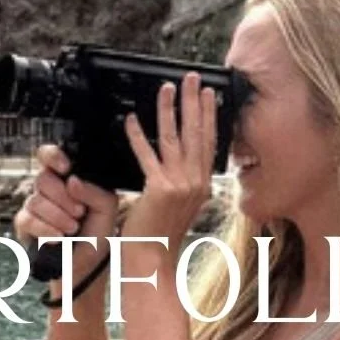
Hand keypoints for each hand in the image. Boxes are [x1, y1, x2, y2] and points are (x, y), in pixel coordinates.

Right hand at [12, 144, 118, 270]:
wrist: (88, 264)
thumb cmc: (97, 232)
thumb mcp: (107, 209)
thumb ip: (95, 191)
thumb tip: (71, 180)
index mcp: (64, 178)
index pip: (48, 155)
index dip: (53, 156)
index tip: (66, 168)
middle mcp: (46, 189)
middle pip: (43, 179)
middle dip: (63, 197)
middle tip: (79, 213)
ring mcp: (33, 206)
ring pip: (36, 200)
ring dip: (58, 216)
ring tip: (73, 228)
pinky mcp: (24, 225)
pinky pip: (28, 220)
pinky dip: (46, 229)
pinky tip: (58, 237)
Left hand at [121, 73, 216, 246]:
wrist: (153, 260)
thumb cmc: (161, 236)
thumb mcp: (182, 206)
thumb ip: (186, 184)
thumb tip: (185, 163)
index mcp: (203, 185)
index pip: (209, 142)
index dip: (210, 115)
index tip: (208, 94)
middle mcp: (196, 182)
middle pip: (197, 133)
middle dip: (194, 102)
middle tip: (192, 78)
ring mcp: (180, 185)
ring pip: (174, 139)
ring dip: (169, 110)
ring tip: (167, 88)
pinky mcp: (159, 190)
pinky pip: (147, 155)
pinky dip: (138, 136)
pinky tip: (130, 119)